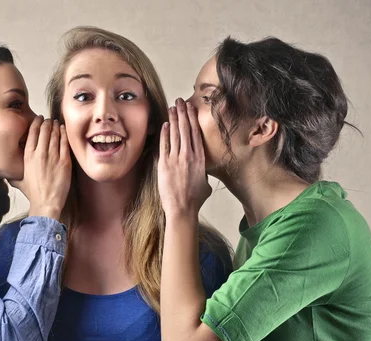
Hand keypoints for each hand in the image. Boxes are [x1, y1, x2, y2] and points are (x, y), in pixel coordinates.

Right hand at [10, 117, 71, 220]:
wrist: (46, 202)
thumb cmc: (33, 193)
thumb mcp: (18, 180)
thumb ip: (13, 171)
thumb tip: (6, 168)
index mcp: (28, 156)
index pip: (32, 133)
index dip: (36, 123)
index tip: (39, 119)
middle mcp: (40, 154)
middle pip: (44, 131)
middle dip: (47, 123)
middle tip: (49, 120)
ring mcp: (53, 157)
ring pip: (55, 135)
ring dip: (56, 126)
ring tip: (56, 122)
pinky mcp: (64, 162)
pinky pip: (64, 143)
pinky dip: (64, 134)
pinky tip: (64, 130)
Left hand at [158, 99, 211, 217]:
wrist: (182, 208)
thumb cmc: (195, 200)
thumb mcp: (205, 183)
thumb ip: (203, 173)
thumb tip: (202, 172)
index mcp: (200, 159)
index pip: (196, 134)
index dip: (193, 119)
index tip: (191, 109)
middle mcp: (189, 156)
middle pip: (186, 129)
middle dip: (183, 113)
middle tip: (180, 101)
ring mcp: (176, 159)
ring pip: (175, 134)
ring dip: (173, 119)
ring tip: (172, 107)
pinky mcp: (165, 164)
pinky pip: (165, 144)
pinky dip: (165, 133)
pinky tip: (165, 124)